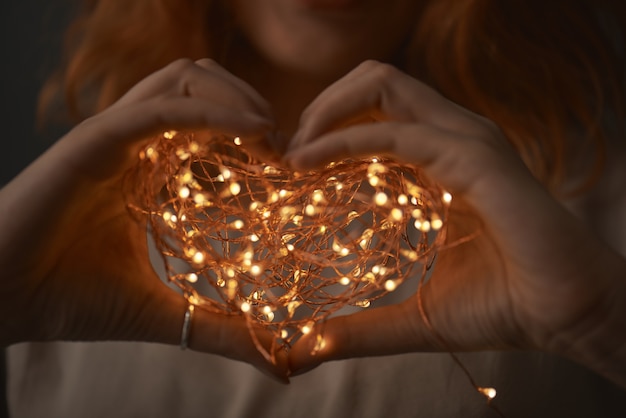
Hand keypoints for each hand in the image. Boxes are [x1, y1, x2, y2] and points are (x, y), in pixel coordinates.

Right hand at [0, 58, 288, 380]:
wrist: (1, 302)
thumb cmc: (71, 301)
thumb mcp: (164, 313)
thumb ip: (221, 330)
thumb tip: (281, 368)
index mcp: (147, 170)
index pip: (211, 125)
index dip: (255, 136)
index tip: (289, 168)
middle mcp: (133, 144)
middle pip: (203, 85)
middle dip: (252, 105)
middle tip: (285, 147)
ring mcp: (114, 136)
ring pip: (185, 78)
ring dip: (238, 96)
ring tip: (271, 133)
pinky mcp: (94, 139)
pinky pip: (161, 108)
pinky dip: (213, 111)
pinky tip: (254, 129)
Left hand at [284, 61, 625, 385]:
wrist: (566, 316)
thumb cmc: (501, 307)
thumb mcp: (412, 317)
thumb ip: (360, 328)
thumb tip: (306, 351)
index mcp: (438, 160)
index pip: (372, 115)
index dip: (324, 131)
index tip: (288, 167)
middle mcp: (451, 138)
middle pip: (374, 83)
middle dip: (319, 109)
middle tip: (288, 153)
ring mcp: (466, 140)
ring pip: (382, 86)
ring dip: (325, 114)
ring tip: (292, 154)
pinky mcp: (475, 157)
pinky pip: (397, 134)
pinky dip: (344, 141)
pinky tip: (308, 162)